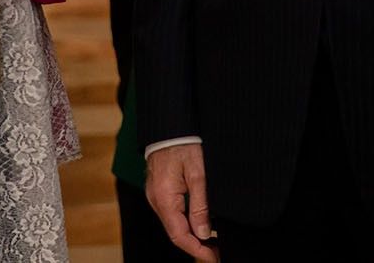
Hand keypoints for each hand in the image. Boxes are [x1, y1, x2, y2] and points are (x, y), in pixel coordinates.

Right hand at [145, 143, 218, 259]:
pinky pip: (171, 214)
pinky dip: (185, 223)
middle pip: (176, 233)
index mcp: (164, 198)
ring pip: (174, 225)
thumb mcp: (198, 174)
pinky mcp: (159, 191)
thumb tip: (204, 233)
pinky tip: (200, 224)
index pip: (180, 235)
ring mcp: (156, 196)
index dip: (198, 250)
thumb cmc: (183, 143)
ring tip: (213, 242)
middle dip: (197, 246)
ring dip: (192, 236)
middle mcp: (156, 201)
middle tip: (218, 253)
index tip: (214, 258)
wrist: (168, 124)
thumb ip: (200, 205)